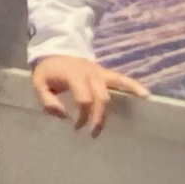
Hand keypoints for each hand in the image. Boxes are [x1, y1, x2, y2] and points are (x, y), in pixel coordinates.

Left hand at [31, 55, 148, 137]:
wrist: (56, 50)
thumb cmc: (48, 70)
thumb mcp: (39, 83)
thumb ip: (48, 100)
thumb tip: (63, 115)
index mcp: (73, 75)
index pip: (83, 99)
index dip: (82, 115)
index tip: (76, 126)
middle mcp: (90, 72)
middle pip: (100, 96)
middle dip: (99, 116)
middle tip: (94, 133)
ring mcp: (100, 72)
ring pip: (115, 86)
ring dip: (118, 104)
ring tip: (126, 117)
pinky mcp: (105, 73)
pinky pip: (121, 79)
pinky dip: (133, 86)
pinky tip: (145, 95)